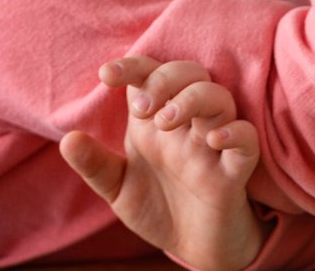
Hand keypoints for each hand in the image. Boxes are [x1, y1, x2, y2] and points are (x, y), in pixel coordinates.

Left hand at [60, 56, 263, 270]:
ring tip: (166, 121)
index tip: (107, 75)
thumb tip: (67, 139)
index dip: (132, 66)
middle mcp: (187, 125)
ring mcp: (213, 144)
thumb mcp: (118, 189)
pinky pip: (247, 139)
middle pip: (190, 73)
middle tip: (141, 110)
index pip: (150, 74)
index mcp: (156, 121)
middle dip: (164, 80)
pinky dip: (235, 132)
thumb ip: (95, 165)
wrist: (193, 247)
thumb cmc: (157, 207)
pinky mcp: (235, 170)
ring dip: (193, 99)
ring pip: (219, 97)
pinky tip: (214, 139)